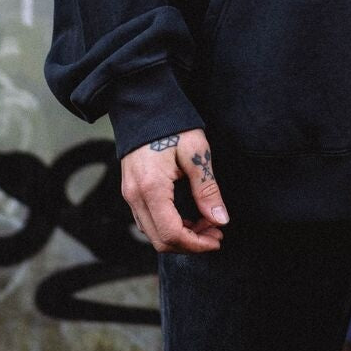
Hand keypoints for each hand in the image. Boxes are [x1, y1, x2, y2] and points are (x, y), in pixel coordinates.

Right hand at [121, 128, 229, 253]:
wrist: (144, 106)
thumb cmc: (172, 125)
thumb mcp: (196, 152)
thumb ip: (207, 189)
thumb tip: (220, 220)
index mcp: (151, 188)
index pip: (171, 234)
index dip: (197, 244)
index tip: (218, 238)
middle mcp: (135, 196)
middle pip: (161, 241)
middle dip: (191, 243)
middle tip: (216, 232)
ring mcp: (130, 195)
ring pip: (153, 233)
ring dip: (180, 236)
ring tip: (206, 223)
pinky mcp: (131, 191)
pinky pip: (148, 220)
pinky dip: (168, 226)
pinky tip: (188, 217)